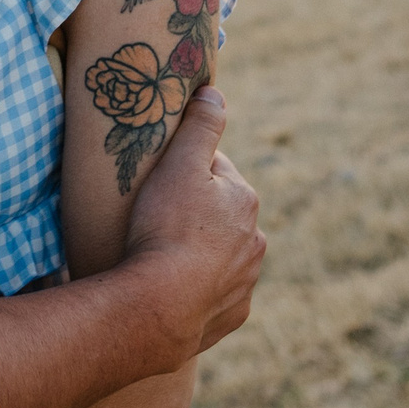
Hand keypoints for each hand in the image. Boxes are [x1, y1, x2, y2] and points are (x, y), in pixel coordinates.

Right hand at [122, 87, 263, 354]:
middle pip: (220, 214)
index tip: (157, 181)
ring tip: (160, 255)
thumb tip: (215, 93)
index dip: (184, 170)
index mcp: (244, 199)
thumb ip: (200, 127)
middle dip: (195, 213)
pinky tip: (172, 288)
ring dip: (198, 252)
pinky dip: (198, 288)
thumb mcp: (179, 165)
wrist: (162, 306)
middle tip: (153, 219)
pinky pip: (215, 294)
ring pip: (220, 255)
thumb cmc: (166, 228)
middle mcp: (255, 240)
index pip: (215, 170)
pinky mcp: (234, 314)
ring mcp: (246, 281)